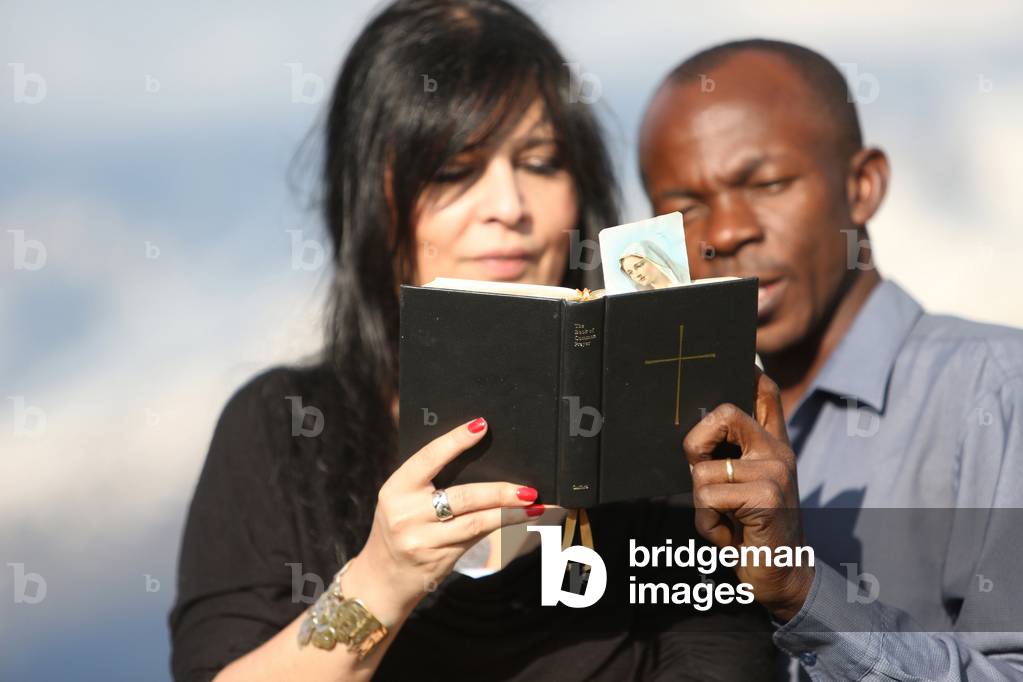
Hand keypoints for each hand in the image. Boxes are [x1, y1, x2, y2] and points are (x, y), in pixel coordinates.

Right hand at [342, 417, 543, 625]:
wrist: (382, 578)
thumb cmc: (399, 527)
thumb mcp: (401, 500)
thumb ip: (428, 481)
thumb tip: (480, 457)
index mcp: (395, 489)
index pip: (428, 457)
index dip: (455, 440)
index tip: (481, 426)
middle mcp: (406, 514)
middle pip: (462, 496)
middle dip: (499, 491)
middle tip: (527, 488)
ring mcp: (423, 540)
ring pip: (476, 521)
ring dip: (510, 513)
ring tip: (534, 503)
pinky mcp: (439, 558)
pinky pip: (476, 537)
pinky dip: (500, 525)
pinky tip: (520, 518)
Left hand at [683, 368, 811, 621]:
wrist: (783, 573)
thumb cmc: (754, 527)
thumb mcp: (744, 487)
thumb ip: (731, 458)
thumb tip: (696, 434)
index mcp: (772, 445)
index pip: (765, 394)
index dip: (751, 372)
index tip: (744, 358)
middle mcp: (777, 451)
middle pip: (726, 414)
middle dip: (696, 443)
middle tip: (699, 472)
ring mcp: (775, 472)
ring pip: (705, 471)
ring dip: (701, 503)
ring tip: (724, 518)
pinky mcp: (767, 497)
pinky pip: (709, 498)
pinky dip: (708, 524)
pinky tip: (729, 534)